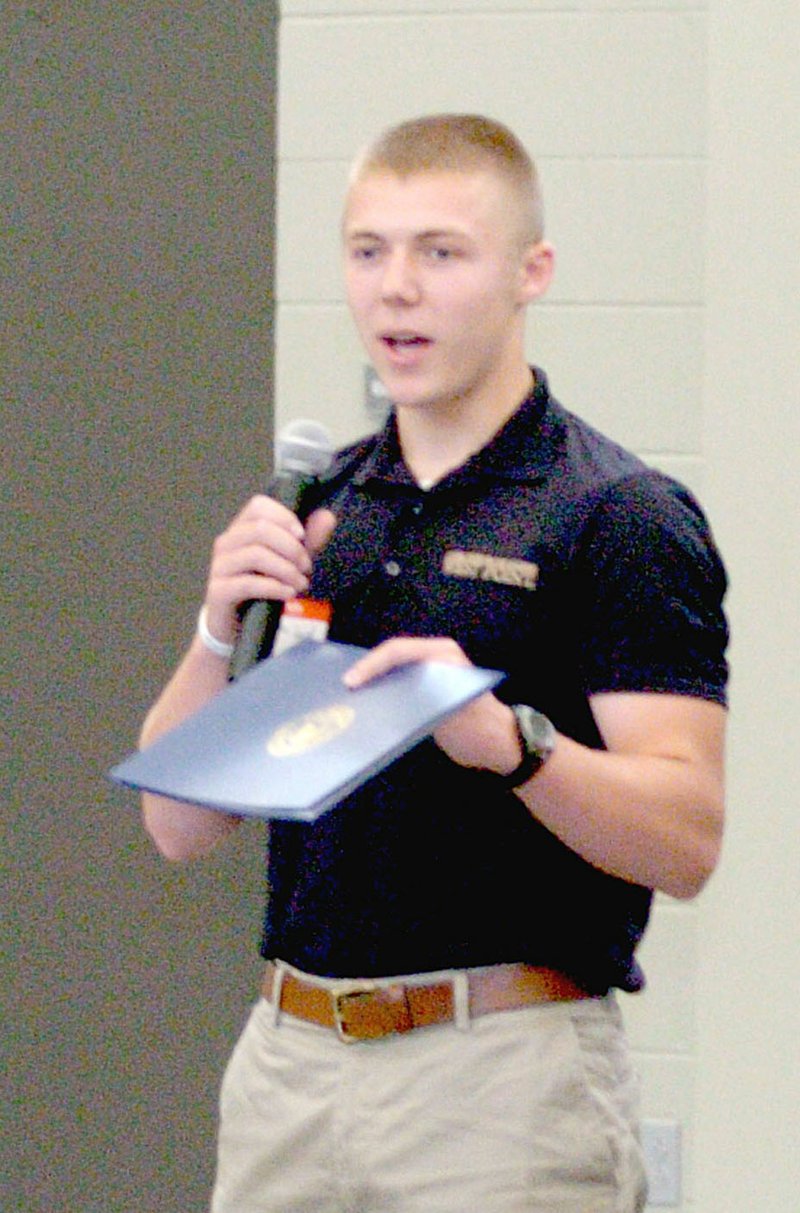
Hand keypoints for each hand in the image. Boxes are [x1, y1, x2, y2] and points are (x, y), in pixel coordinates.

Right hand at [202, 497, 336, 644]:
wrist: (237, 625)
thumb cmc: (263, 587)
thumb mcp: (290, 561)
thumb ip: (308, 540)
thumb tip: (328, 517)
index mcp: (242, 529)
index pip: (258, 506)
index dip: (283, 517)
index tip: (302, 536)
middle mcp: (227, 543)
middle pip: (259, 529)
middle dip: (291, 548)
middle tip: (306, 567)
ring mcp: (220, 566)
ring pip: (255, 555)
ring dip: (286, 569)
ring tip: (301, 584)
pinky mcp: (219, 590)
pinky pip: (248, 583)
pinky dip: (275, 587)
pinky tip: (289, 594)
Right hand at [344, 636, 519, 773]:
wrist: (500, 747)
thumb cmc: (483, 729)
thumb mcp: (454, 715)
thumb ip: (426, 702)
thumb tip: (388, 700)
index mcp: (443, 655)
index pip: (400, 651)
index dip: (372, 664)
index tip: (351, 682)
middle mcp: (433, 659)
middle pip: (391, 659)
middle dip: (366, 673)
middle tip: (340, 692)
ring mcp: (427, 676)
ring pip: (390, 673)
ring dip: (370, 685)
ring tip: (345, 701)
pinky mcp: (423, 693)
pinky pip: (396, 688)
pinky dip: (379, 696)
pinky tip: (364, 710)